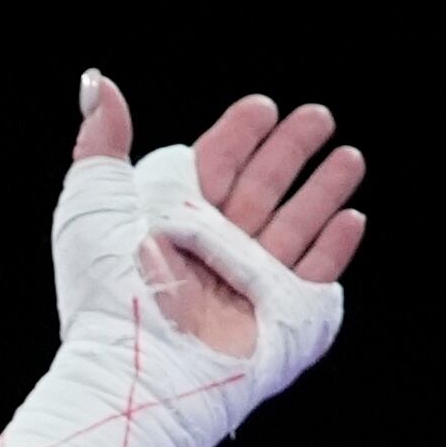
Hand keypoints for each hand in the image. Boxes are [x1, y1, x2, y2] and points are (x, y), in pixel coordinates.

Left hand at [69, 75, 368, 358]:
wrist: (144, 362)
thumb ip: (102, 142)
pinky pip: (316, 273)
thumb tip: (98, 84)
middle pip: (260, 187)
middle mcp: (212, 248)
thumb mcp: (93, 202)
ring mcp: (248, 280)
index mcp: (170, 219)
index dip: (237, 135)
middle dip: (290, 150)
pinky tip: (353, 218)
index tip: (262, 105)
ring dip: (324, 189)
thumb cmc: (110, 285)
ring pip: (294, 224)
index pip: (212, 165)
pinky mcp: (282, 313)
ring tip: (350, 156)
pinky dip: (336, 246)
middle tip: (319, 116)